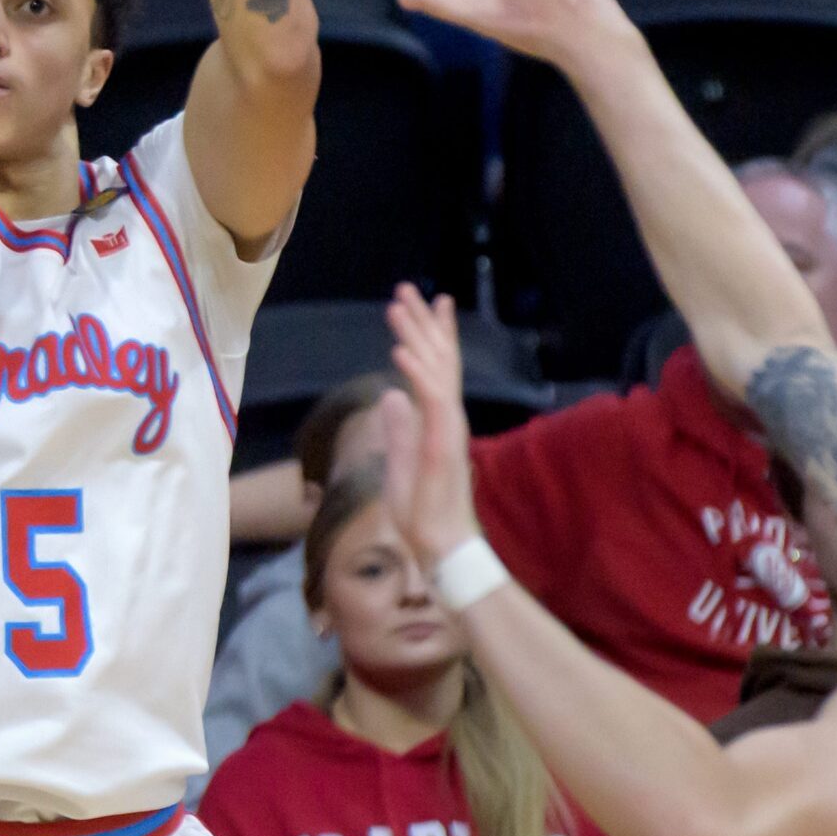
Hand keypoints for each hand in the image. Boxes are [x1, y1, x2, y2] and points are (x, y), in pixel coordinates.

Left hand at [381, 285, 480, 567]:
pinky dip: (415, 372)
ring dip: (416, 336)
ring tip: (398, 305)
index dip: (432, 334)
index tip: (427, 302)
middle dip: (422, 322)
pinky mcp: (442, 442)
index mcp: (438, 420)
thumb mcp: (400, 464)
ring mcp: (446, 428)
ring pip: (434, 370)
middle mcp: (447, 417)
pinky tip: (400, 350)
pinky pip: (430, 400)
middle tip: (406, 289)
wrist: (440, 546)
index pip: (437, 368)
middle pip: (439, 359)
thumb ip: (398, 429)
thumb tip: (389, 395)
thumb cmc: (422, 512)